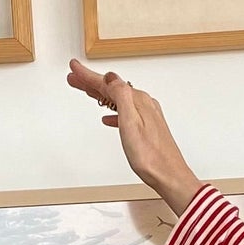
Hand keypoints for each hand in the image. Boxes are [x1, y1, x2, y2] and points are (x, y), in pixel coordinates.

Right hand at [67, 60, 203, 216]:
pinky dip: (113, 112)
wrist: (169, 176)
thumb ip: (121, 96)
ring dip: (101, 96)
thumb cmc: (150, 156)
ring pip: (118, 100)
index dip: (88, 75)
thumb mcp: (130, 122)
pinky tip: (108, 117)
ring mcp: (147, 116)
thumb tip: (111, 76)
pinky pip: (126, 113)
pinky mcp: (148, 128)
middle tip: (74, 77)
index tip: (74, 68)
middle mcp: (144, 105)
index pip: (108, 83)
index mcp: (138, 101)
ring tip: (87, 92)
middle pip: (112, 89)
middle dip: (91, 83)